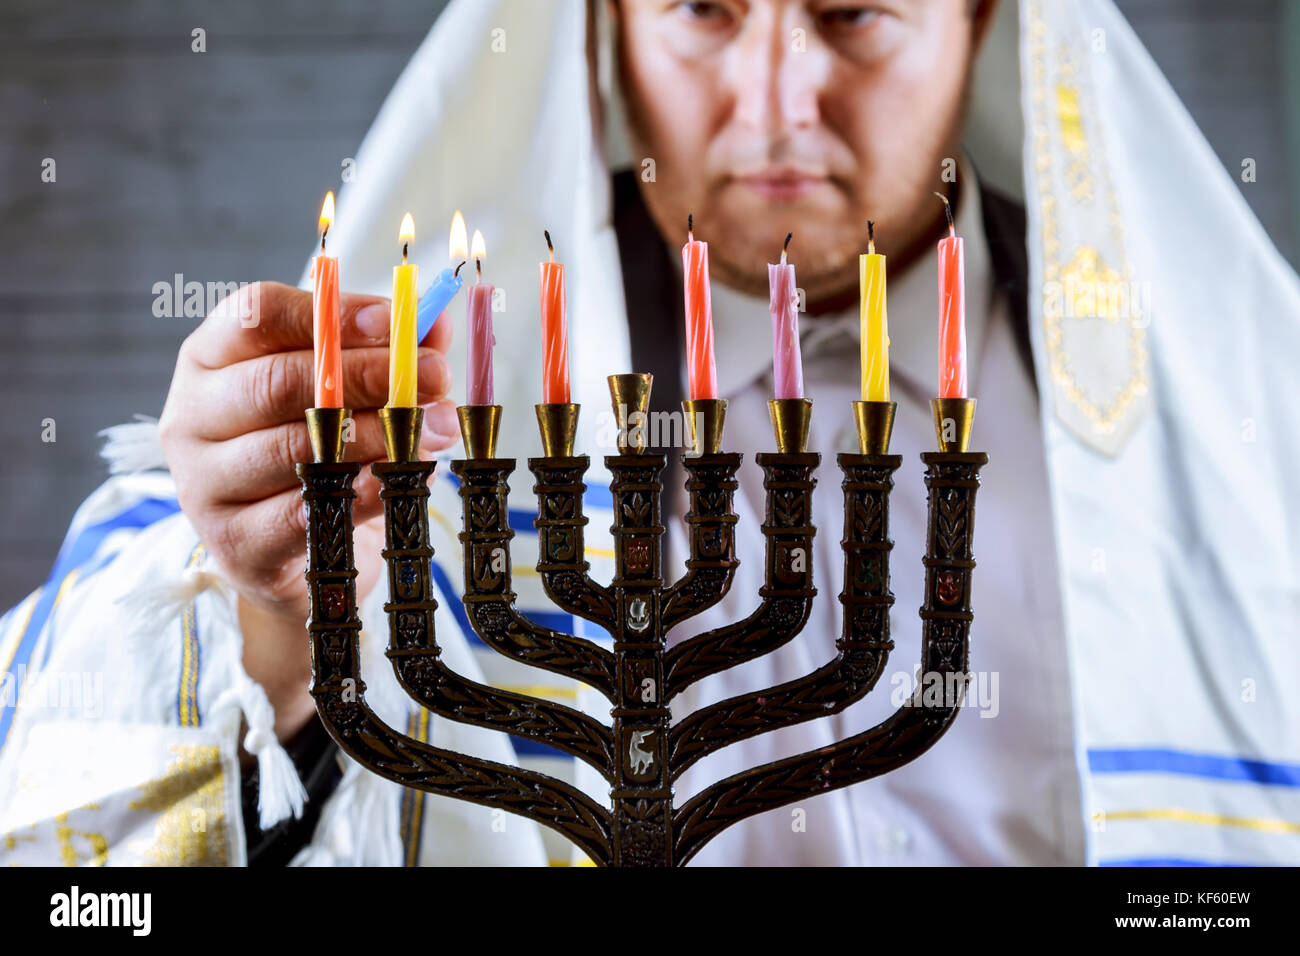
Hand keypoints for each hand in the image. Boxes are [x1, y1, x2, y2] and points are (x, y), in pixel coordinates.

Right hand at [158, 282, 457, 736]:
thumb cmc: (314, 452)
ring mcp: (203, 483)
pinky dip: (361, 492)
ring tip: (435, 429)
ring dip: (378, 435)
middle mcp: (192, 415)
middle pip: (277, 381)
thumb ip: (383, 350)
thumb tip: (436, 321)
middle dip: (368, 375)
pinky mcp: (233, 543)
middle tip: (436, 376)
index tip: (396, 320)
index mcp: (212, 358)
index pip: (257, 314)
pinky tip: (400, 479)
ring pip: (294, 449)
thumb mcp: (341, 391)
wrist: (291, 554)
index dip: (331, 314)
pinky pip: (303, 513)